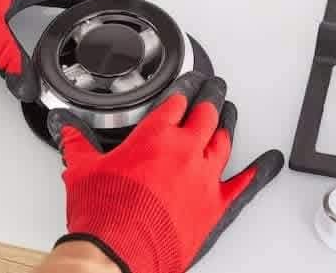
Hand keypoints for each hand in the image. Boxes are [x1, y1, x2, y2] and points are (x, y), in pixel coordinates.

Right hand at [47, 72, 283, 272]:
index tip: (189, 82)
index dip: (185, 87)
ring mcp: (203, 178)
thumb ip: (77, 142)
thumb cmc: (104, 215)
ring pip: (224, 140)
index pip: (176, 101)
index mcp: (155, 138)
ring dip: (228, 122)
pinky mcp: (214, 206)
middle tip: (215, 87)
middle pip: (206, 113)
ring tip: (229, 111)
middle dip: (211, 96)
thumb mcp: (82, 169)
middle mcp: (184, 152)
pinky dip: (259, 171)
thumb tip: (66, 127)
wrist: (116, 255)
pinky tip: (269, 161)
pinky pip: (244, 184)